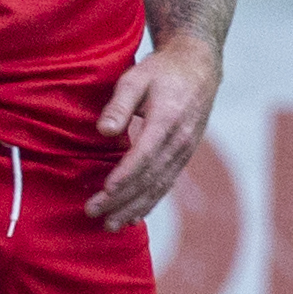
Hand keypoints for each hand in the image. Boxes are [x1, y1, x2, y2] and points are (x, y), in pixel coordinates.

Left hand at [89, 33, 220, 229]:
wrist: (199, 68)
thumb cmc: (162, 71)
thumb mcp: (136, 77)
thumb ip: (119, 104)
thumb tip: (104, 131)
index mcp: (168, 120)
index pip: (145, 155)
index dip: (125, 175)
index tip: (105, 191)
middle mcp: (180, 141)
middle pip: (150, 177)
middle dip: (122, 199)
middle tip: (93, 212)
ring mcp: (185, 151)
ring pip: (159, 186)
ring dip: (134, 207)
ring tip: (111, 225)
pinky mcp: (183, 156)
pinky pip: (166, 184)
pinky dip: (149, 202)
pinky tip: (134, 216)